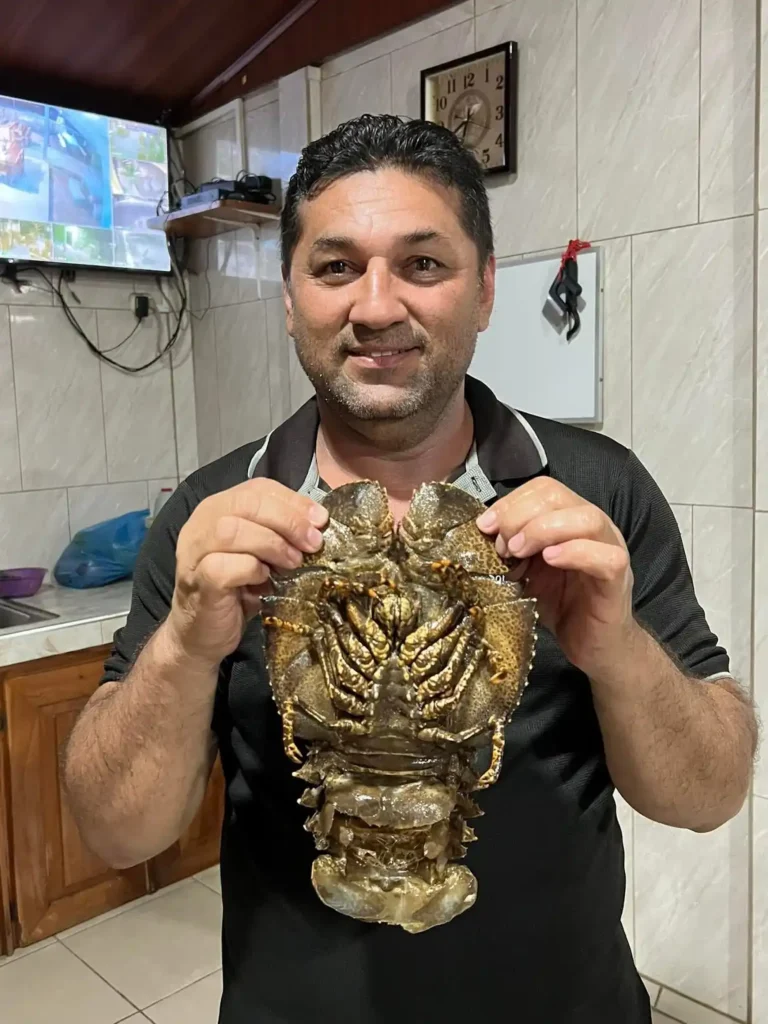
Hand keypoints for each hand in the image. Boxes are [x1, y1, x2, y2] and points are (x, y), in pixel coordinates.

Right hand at [167, 479, 327, 667]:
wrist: (201, 633)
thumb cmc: (236, 590)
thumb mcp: (262, 554)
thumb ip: (280, 533)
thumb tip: (317, 522)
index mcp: (218, 508)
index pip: (257, 488)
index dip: (292, 501)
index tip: (320, 520)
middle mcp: (201, 524)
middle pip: (246, 503)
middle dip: (288, 520)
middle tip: (313, 543)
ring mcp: (194, 552)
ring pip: (231, 530)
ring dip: (272, 543)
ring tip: (294, 562)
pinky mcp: (197, 581)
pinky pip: (224, 566)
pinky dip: (251, 569)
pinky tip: (265, 580)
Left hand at [476, 478, 636, 679]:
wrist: (593, 645)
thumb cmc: (560, 603)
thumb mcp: (526, 570)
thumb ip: (510, 547)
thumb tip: (482, 531)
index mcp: (570, 519)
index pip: (543, 489)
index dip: (510, 502)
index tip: (485, 526)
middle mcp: (594, 527)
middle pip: (559, 497)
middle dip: (520, 515)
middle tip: (502, 546)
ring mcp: (611, 549)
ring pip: (586, 518)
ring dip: (543, 529)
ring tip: (518, 552)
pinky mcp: (618, 578)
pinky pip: (605, 557)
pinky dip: (574, 552)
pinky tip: (550, 560)